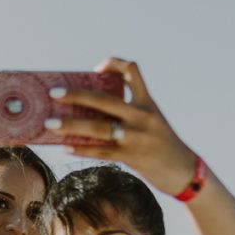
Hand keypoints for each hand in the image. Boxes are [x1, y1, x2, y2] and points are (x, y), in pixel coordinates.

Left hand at [45, 57, 197, 195]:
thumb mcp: (153, 119)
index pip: (131, 71)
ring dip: (70, 126)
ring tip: (49, 124)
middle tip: (54, 93)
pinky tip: (65, 147)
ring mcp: (135, 137)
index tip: (97, 69)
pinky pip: (100, 151)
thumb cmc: (163, 143)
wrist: (185, 170)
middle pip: (103, 100)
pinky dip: (81, 148)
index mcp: (147, 102)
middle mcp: (141, 116)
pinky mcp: (130, 157)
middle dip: (75, 95)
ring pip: (97, 128)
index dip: (113, 64)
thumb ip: (130, 111)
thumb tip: (90, 110)